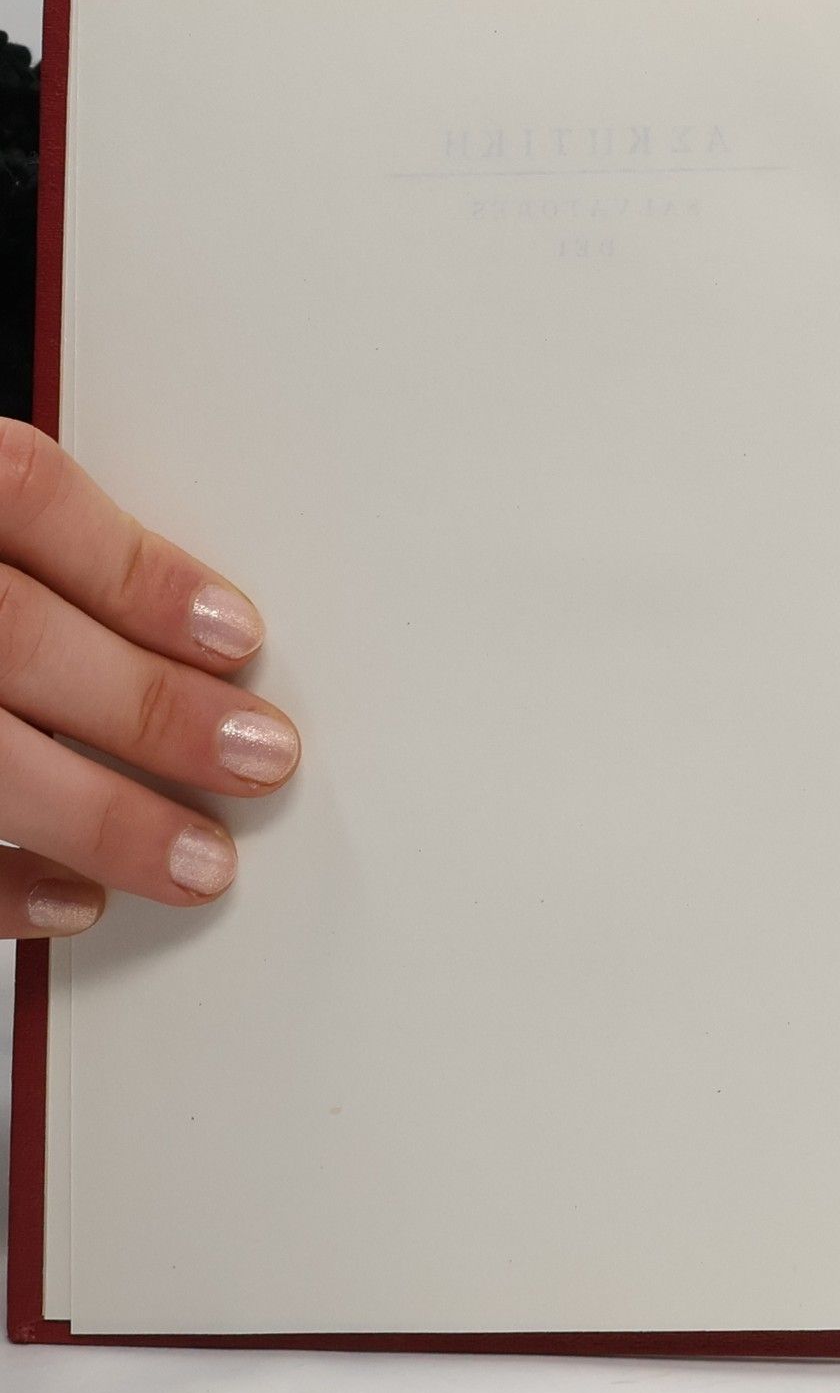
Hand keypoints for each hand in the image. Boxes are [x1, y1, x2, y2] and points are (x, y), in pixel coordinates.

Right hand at [0, 419, 297, 936]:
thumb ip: (27, 556)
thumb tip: (191, 640)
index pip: (18, 490)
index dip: (137, 570)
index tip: (239, 635)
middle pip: (7, 632)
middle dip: (147, 705)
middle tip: (262, 757)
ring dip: (95, 816)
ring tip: (201, 860)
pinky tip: (75, 901)